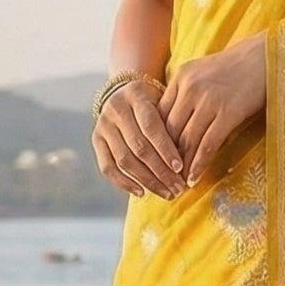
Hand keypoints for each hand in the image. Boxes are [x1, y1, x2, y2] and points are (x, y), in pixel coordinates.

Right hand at [92, 76, 185, 198]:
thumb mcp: (164, 101)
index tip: (180, 168)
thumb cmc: (153, 101)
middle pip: (138, 147)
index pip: (151, 127)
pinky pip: (107, 167)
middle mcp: (115, 109)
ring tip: (166, 193)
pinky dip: (124, 183)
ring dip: (147, 180)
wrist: (124, 92)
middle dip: (160, 171)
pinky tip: (141, 193)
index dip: (166, 149)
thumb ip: (172, 124)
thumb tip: (188, 161)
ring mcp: (103, 125)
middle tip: (178, 188)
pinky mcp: (96, 139)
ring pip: (124, 159)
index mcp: (135, 95)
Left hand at [159, 32, 265, 184]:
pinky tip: (194, 178)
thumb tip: (173, 122)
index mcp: (180, 77)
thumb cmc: (237, 67)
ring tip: (177, 185)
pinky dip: (199, 164)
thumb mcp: (203, 71)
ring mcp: (209, 100)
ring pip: (186, 140)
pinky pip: (208, 144)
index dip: (155, 141)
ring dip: (180, 166)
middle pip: (169, 130)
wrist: (267, 56)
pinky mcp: (228, 112)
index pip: (159, 115)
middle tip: (162, 179)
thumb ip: (186, 92)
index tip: (154, 160)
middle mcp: (190, 88)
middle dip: (165, 158)